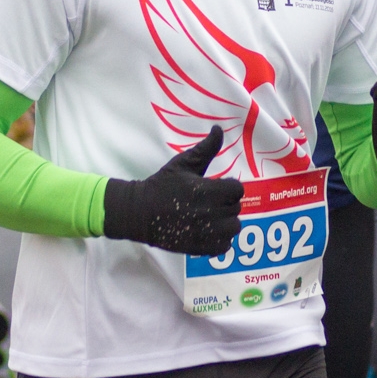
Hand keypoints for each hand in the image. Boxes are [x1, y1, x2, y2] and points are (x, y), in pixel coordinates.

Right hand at [102, 127, 244, 255]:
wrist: (139, 212)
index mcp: (206, 191)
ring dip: (226, 222)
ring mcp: (206, 233)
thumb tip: (218, 129)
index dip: (228, 187)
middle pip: (236, 208)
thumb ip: (205, 148)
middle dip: (225, 203)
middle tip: (208, 201)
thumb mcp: (182, 164)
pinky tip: (207, 230)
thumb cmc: (161, 185)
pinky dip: (220, 239)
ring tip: (211, 217)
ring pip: (234, 228)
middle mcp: (209, 213)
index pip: (237, 189)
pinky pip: (225, 246)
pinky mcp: (201, 248)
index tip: (215, 187)